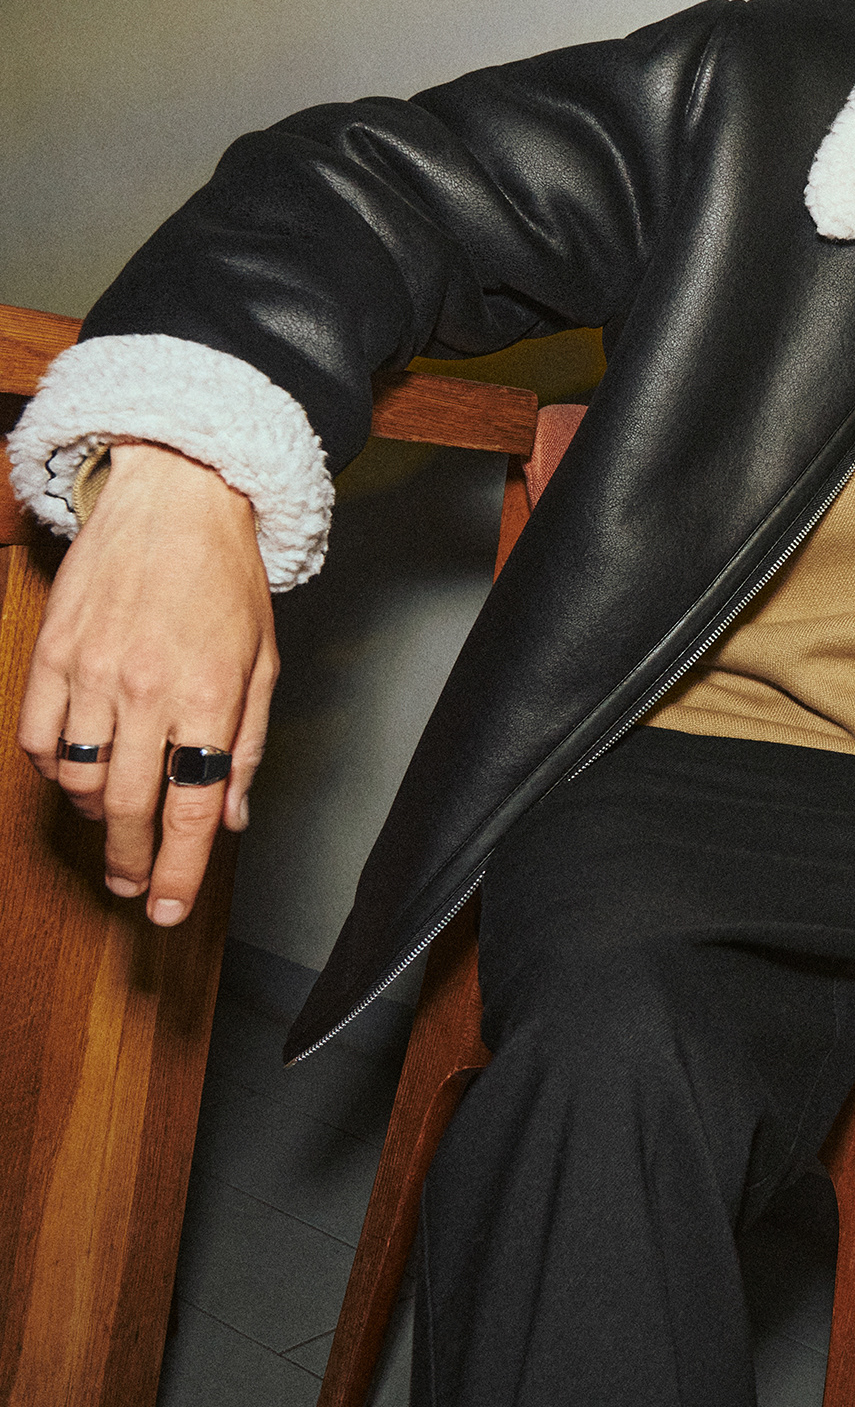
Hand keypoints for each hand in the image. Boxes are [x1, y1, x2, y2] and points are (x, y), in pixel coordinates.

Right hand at [17, 443, 277, 923]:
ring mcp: (93, 671)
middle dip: (132, 860)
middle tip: (134, 886)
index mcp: (209, 693)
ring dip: (98, 815)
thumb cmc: (225, 580)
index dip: (179, 869)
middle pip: (131, 805)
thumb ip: (246, 745)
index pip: (193, 806)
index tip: (167, 907)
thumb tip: (232, 817)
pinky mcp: (53, 654)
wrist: (175, 498)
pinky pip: (42, 740)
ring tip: (117, 821)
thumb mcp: (261, 664)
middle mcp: (148, 687)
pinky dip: (58, 770)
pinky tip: (80, 772)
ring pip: (81, 779)